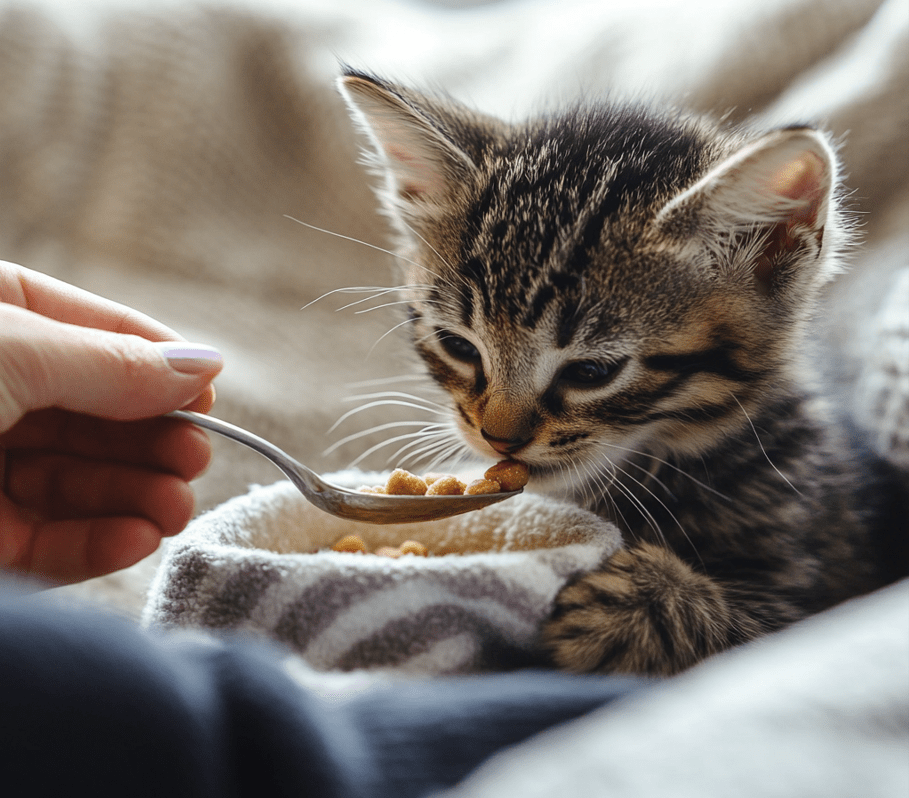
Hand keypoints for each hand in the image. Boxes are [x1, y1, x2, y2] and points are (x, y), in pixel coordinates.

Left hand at [0, 261, 223, 583]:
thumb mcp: (11, 351)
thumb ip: (112, 363)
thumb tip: (204, 365)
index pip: (95, 337)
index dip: (157, 365)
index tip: (207, 396)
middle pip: (98, 418)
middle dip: (152, 440)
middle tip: (192, 457)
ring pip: (81, 484)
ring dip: (138, 497)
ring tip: (174, 507)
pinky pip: (48, 544)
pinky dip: (99, 544)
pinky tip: (139, 537)